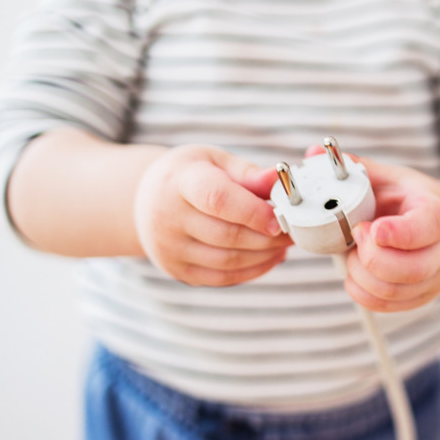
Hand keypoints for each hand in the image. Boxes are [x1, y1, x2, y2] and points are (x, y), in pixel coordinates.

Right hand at [134, 145, 290, 285]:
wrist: (144, 200)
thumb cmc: (188, 176)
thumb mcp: (214, 162)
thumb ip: (248, 173)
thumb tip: (280, 178)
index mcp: (179, 182)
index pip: (217, 199)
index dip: (253, 212)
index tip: (281, 218)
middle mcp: (168, 218)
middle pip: (228, 235)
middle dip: (270, 237)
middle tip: (295, 230)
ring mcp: (170, 249)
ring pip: (229, 261)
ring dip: (266, 255)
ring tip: (285, 243)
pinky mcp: (177, 271)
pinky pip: (224, 277)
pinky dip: (253, 270)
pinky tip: (270, 257)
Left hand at [343, 157, 439, 312]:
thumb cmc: (411, 201)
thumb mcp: (390, 179)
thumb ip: (355, 168)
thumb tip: (313, 153)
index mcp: (436, 214)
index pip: (425, 229)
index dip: (396, 234)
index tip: (368, 229)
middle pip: (409, 269)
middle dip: (369, 257)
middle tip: (355, 237)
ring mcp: (432, 280)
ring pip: (392, 291)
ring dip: (360, 275)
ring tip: (353, 253)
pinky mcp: (418, 299)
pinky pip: (385, 306)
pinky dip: (361, 291)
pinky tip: (355, 271)